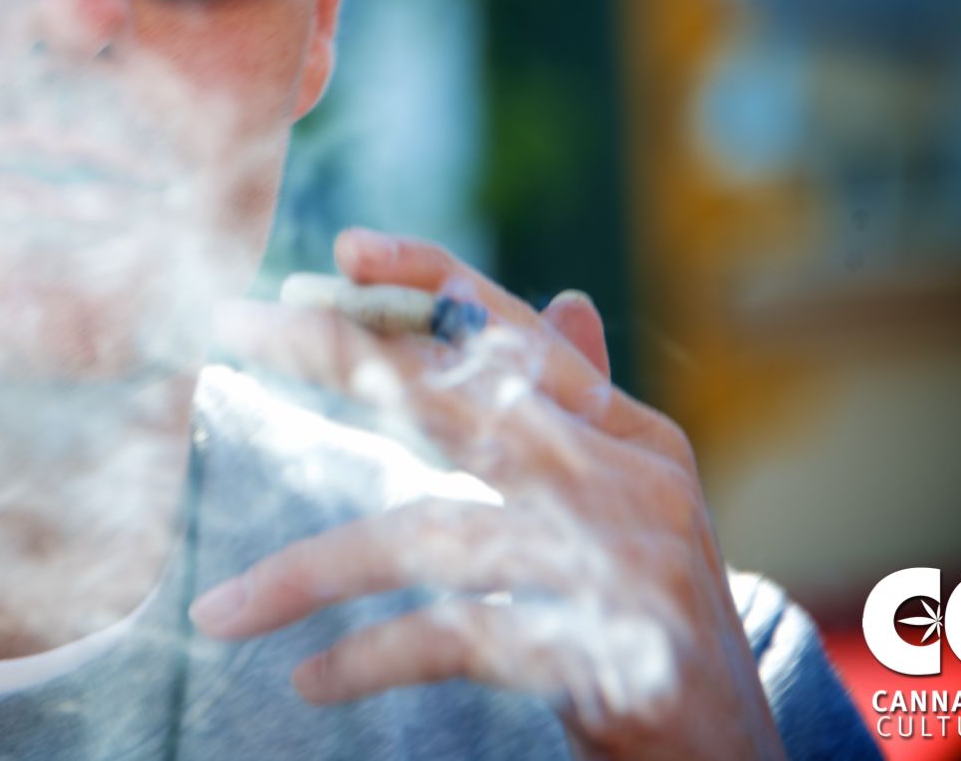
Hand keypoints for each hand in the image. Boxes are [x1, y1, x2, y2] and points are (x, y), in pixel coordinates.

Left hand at [197, 228, 785, 760]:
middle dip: (338, 352)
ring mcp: (621, 567)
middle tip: (234, 325)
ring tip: (220, 608)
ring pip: (433, 535)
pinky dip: (374, 658)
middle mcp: (627, 483)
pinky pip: (458, 638)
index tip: (341, 250)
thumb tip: (567, 297)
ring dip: (312, 571)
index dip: (432, 283)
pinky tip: (311, 679)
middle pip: (459, 395)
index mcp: (628, 437)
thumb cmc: (658, 621)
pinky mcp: (605, 656)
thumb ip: (584, 411)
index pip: (517, 335)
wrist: (739, 760)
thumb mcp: (636, 504)